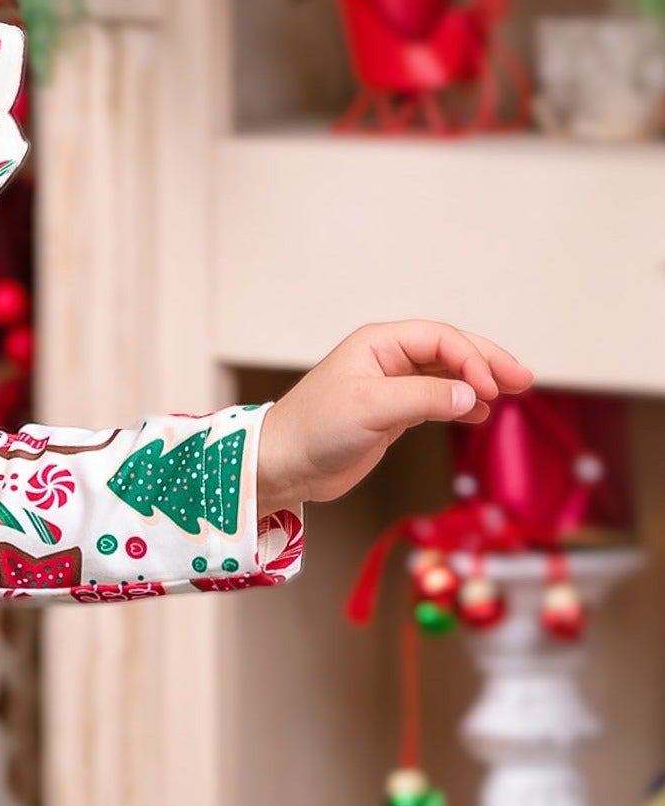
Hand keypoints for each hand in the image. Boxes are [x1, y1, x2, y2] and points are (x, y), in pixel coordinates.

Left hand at [255, 322, 533, 509]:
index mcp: (379, 343)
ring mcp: (391, 385)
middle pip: (450, 351)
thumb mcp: (371, 408)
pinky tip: (480, 413)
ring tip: (511, 394)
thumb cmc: (314, 429)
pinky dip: (460, 404)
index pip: (441, 339)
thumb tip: (471, 396)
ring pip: (447, 375)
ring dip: (478, 382)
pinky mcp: (391, 414)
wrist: (283, 466)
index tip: (489, 389)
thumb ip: (424, 398)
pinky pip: (436, 399)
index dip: (472, 359)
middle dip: (487, 363)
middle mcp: (387, 358)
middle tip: (523, 379)